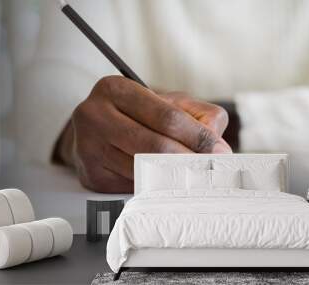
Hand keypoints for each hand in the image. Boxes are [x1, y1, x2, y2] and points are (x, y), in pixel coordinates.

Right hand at [54, 76, 231, 192]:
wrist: (97, 130)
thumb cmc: (139, 114)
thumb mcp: (168, 102)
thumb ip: (199, 115)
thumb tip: (219, 148)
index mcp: (115, 89)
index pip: (167, 117)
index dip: (198, 137)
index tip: (219, 151)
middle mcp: (95, 115)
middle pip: (156, 146)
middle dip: (190, 159)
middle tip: (210, 168)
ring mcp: (89, 147)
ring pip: (145, 170)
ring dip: (175, 176)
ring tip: (193, 175)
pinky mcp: (91, 175)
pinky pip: (133, 186)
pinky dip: (155, 186)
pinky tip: (165, 181)